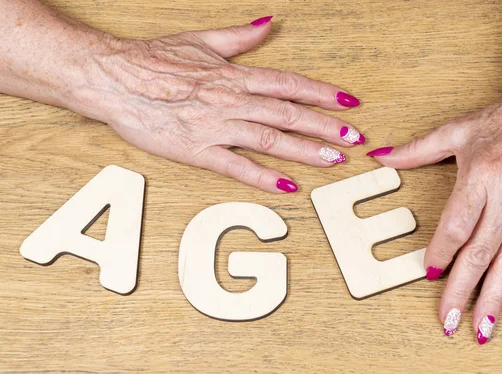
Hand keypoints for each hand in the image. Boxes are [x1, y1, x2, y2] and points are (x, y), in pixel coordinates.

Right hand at [78, 17, 363, 192]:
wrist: (112, 78)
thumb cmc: (152, 60)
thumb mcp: (200, 40)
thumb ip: (239, 37)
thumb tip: (269, 24)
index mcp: (233, 75)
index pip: (289, 84)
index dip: (321, 93)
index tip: (348, 102)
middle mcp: (231, 100)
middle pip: (288, 114)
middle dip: (325, 126)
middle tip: (354, 138)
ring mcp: (216, 126)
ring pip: (270, 139)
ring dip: (306, 150)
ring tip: (334, 160)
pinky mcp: (197, 150)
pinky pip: (236, 166)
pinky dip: (263, 178)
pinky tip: (287, 186)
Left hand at [368, 83, 501, 342]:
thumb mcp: (458, 129)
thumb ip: (417, 149)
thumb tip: (380, 157)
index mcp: (481, 175)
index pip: (457, 225)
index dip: (441, 252)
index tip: (429, 274)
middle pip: (481, 253)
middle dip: (463, 291)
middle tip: (449, 321)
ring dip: (494, 300)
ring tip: (482, 330)